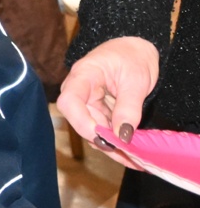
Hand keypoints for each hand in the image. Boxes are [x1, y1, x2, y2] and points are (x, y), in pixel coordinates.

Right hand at [57, 36, 159, 168]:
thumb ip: (128, 108)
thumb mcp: (136, 81)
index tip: (105, 139)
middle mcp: (78, 90)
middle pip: (80, 121)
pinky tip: (131, 153)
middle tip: (129, 156)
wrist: (136, 48)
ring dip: (111, 145)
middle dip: (102, 141)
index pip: (69, 102)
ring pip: (91, 129)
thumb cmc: (133, 56)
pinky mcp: (96, 110)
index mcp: (82, 75)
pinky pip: (102, 128)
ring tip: (135, 158)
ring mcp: (86, 101)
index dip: (82, 124)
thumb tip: (123, 136)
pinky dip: (116, 140)